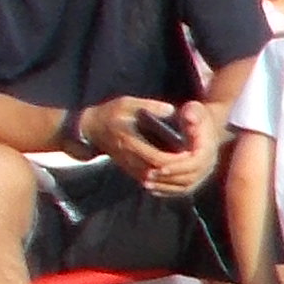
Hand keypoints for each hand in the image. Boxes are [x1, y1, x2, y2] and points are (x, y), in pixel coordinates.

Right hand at [79, 95, 196, 179]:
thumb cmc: (110, 113)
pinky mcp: (126, 168)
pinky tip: (174, 172)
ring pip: (152, 179)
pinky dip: (160, 179)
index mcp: (129, 140)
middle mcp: (128, 156)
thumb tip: (172, 110)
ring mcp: (126, 164)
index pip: (156, 158)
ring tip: (188, 168)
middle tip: (194, 162)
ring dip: (170, 177)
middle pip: (157, 172)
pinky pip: (146, 179)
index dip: (175, 160)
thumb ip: (149, 106)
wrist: (90, 128)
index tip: (190, 153)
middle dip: (177, 170)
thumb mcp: (127, 103)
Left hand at [140, 102, 225, 195]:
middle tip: (147, 176)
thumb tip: (190, 118)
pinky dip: (167, 191)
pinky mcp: (195, 179)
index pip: (193, 164)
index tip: (158, 166)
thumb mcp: (195, 109)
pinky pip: (181, 190)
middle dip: (167, 178)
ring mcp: (202, 174)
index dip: (176, 166)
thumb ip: (192, 113)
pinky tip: (152, 189)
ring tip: (146, 183)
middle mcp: (208, 165)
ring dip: (165, 187)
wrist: (205, 125)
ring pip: (184, 187)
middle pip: (188, 178)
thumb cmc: (195, 115)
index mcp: (207, 151)